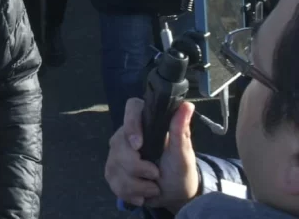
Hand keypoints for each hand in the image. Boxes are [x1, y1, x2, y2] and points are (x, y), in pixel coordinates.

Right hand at [104, 98, 198, 212]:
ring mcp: (115, 152)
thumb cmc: (180, 169)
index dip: (131, 124)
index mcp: (144, 121)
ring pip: (116, 167)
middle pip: (120, 145)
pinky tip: (142, 194)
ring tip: (153, 186)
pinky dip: (131, 193)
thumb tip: (188, 105)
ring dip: (138, 185)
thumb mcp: (182, 152)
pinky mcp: (111, 170)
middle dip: (139, 168)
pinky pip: (115, 183)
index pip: (132, 108)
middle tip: (156, 174)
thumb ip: (180, 129)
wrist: (174, 194)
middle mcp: (125, 133)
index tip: (139, 145)